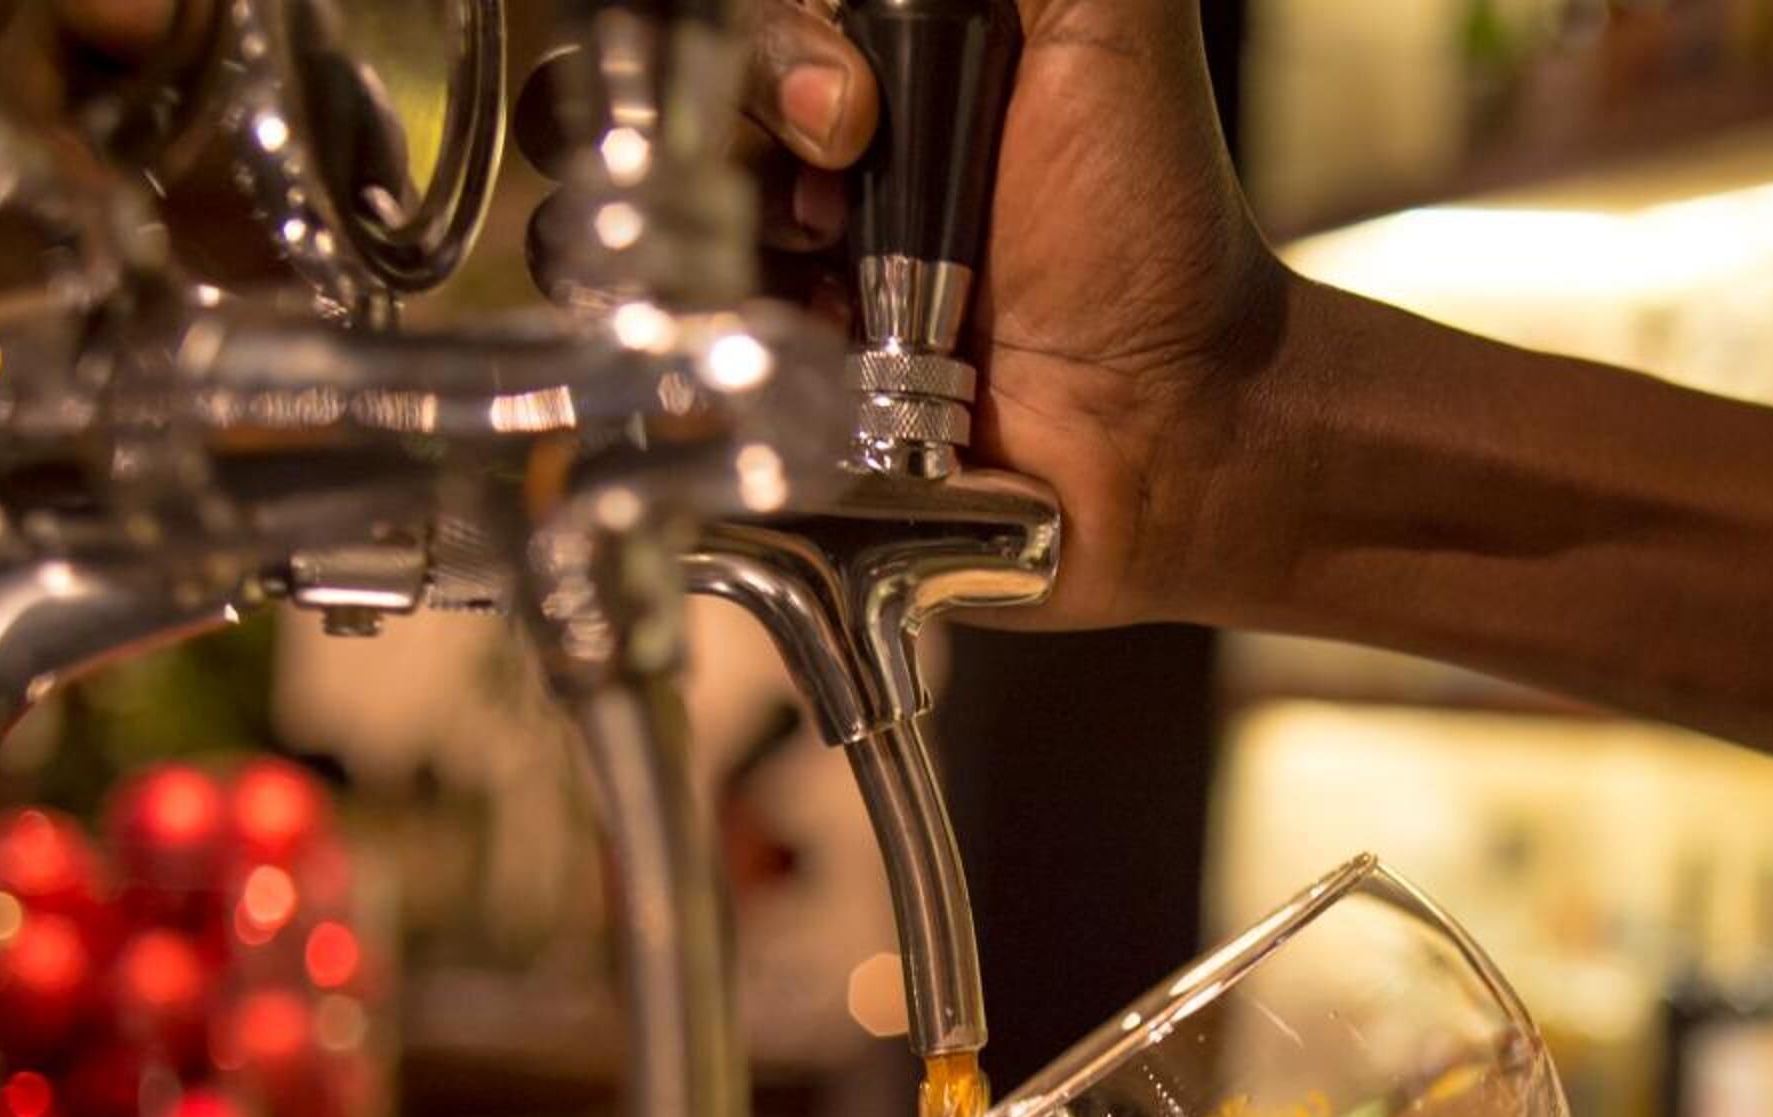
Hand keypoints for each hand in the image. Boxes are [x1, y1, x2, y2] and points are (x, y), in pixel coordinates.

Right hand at [526, 0, 1287, 632]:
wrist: (1175, 421)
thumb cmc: (1149, 231)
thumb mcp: (1103, 28)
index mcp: (840, 65)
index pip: (705, 21)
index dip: (758, 50)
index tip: (849, 112)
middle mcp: (775, 163)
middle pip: (622, 96)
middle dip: (712, 133)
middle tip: (830, 196)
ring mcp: (745, 282)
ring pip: (596, 220)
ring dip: (692, 248)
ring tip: (819, 301)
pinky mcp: (737, 401)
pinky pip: (627, 356)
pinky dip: (689, 351)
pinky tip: (803, 365)